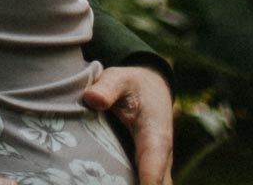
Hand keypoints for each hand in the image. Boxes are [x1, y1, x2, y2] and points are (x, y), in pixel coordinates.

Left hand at [82, 64, 172, 184]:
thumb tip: (91, 99)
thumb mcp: (120, 78)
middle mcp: (160, 160)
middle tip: (108, 184)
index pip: (153, 165)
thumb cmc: (132, 86)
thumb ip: (107, 87)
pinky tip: (98, 183)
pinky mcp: (145, 176)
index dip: (147, 181)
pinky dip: (119, 183)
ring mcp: (155, 172)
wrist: (151, 91)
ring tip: (99, 184)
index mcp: (156, 136)